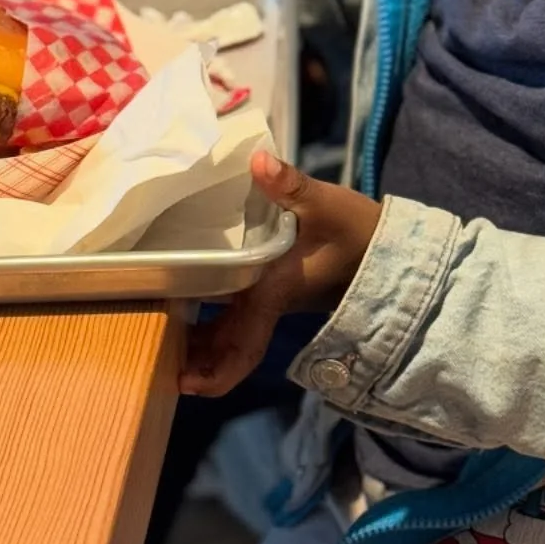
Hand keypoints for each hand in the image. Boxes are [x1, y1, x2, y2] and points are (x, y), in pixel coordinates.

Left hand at [180, 151, 381, 396]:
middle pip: (230, 346)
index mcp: (274, 291)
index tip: (187, 384)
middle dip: (198, 361)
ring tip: (164, 336)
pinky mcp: (275, 291)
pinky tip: (191, 307)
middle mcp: (269, 304)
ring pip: (232, 333)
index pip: (245, 343)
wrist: (387, 251)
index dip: (218, 369)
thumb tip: (258, 159)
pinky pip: (239, 318)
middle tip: (157, 360)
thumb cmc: (357, 232)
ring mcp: (272, 301)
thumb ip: (290, 184)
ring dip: (203, 343)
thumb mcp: (326, 204)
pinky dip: (215, 323)